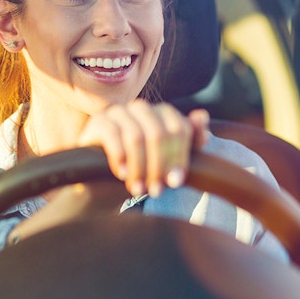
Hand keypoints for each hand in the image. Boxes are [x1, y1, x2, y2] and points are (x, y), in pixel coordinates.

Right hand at [77, 100, 210, 199]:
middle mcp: (141, 108)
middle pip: (158, 133)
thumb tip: (201, 116)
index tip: (175, 182)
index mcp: (162, 112)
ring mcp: (118, 112)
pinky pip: (112, 135)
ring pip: (136, 136)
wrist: (102, 178)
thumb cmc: (141, 167)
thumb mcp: (169, 159)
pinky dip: (120, 158)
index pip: (179, 128)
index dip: (179, 157)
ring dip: (139, 167)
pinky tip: (122, 175)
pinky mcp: (98, 121)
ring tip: (138, 189)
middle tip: (156, 191)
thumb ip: (190, 139)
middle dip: (159, 166)